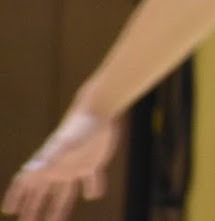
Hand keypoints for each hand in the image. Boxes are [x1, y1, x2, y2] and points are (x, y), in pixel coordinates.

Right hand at [2, 111, 117, 220]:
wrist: (99, 110)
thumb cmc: (79, 126)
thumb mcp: (64, 145)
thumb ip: (49, 158)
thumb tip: (29, 169)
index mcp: (47, 163)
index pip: (25, 182)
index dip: (16, 196)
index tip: (9, 211)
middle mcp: (58, 167)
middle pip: (42, 192)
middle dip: (33, 208)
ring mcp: (75, 165)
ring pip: (63, 192)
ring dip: (58, 208)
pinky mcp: (93, 162)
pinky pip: (92, 179)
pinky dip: (93, 187)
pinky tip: (93, 196)